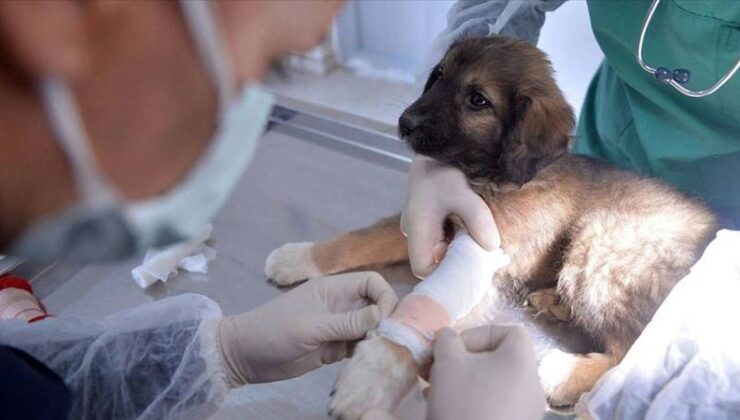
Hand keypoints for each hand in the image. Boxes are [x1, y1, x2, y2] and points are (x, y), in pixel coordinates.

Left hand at [217, 272, 397, 385]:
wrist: (245, 356)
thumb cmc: (274, 332)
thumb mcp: (312, 326)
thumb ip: (347, 321)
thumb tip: (382, 315)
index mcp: (334, 289)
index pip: (372, 283)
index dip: (385, 297)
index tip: (387, 320)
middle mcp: (341, 305)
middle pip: (376, 306)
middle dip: (386, 321)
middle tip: (388, 342)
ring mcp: (338, 327)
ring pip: (371, 328)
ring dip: (378, 339)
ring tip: (380, 355)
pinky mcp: (334, 348)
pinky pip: (359, 347)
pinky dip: (367, 354)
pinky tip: (369, 363)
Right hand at [401, 155, 499, 277]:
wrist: (437, 142)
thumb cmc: (444, 166)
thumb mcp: (463, 192)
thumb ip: (478, 220)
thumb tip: (492, 248)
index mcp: (417, 227)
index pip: (422, 268)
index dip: (444, 273)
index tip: (470, 265)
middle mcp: (414, 230)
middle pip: (432, 261)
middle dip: (457, 262)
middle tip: (484, 255)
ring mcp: (421, 224)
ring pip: (439, 250)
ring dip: (459, 250)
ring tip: (483, 242)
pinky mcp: (429, 218)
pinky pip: (443, 238)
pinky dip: (459, 239)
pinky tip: (476, 231)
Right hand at [427, 326, 544, 419]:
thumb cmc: (465, 401)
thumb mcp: (447, 362)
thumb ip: (447, 341)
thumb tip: (448, 336)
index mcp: (521, 361)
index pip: (510, 332)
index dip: (480, 333)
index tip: (455, 348)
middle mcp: (531, 384)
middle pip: (497, 359)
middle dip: (463, 361)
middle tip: (437, 369)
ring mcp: (526, 410)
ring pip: (492, 384)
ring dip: (463, 382)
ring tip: (435, 391)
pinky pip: (495, 405)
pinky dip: (473, 402)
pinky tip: (448, 410)